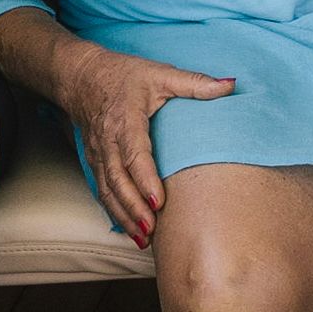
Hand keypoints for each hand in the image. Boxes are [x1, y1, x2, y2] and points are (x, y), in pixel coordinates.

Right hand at [54, 42, 234, 244]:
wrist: (82, 77)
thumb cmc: (124, 75)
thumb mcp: (160, 73)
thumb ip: (194, 83)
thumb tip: (230, 85)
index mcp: (126, 119)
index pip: (134, 153)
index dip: (145, 179)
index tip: (159, 202)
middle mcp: (108, 140)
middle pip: (117, 179)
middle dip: (133, 207)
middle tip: (152, 230)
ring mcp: (98, 154)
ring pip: (107, 190)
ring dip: (123, 216)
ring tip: (143, 238)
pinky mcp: (94, 162)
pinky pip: (102, 191)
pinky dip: (115, 212)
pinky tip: (130, 229)